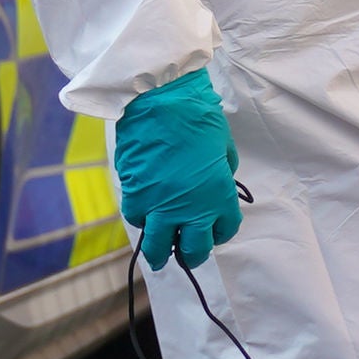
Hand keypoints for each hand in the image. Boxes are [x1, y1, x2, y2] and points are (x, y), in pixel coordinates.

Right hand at [113, 67, 242, 268]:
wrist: (160, 102)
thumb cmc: (197, 118)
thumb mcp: (224, 148)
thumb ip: (221, 174)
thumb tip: (215, 185)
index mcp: (219, 196)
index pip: (224, 231)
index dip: (219, 233)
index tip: (213, 231)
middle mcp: (191, 209)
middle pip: (193, 250)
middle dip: (192, 255)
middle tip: (187, 253)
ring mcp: (160, 206)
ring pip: (158, 246)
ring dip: (160, 254)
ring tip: (159, 256)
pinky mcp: (134, 196)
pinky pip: (137, 220)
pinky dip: (142, 220)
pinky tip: (145, 215)